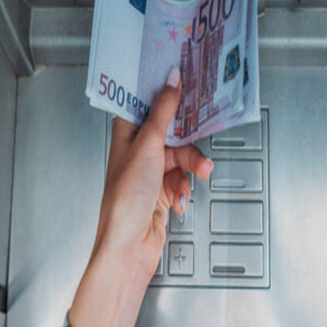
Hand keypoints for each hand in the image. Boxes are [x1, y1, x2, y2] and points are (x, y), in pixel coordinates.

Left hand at [92, 67, 212, 283]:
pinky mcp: (161, 191)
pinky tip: (179, 199)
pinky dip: (185, 188)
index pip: (145, 102)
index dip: (163, 91)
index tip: (184, 80)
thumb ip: (163, 112)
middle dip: (189, 143)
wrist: (129, 247)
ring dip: (191, 168)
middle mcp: (137, 150)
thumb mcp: (148, 146)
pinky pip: (182, 179)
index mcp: (125, 134)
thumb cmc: (125, 200)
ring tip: (198, 176)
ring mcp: (150, 172)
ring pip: (182, 157)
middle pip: (172, 132)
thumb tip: (171, 80)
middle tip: (201, 148)